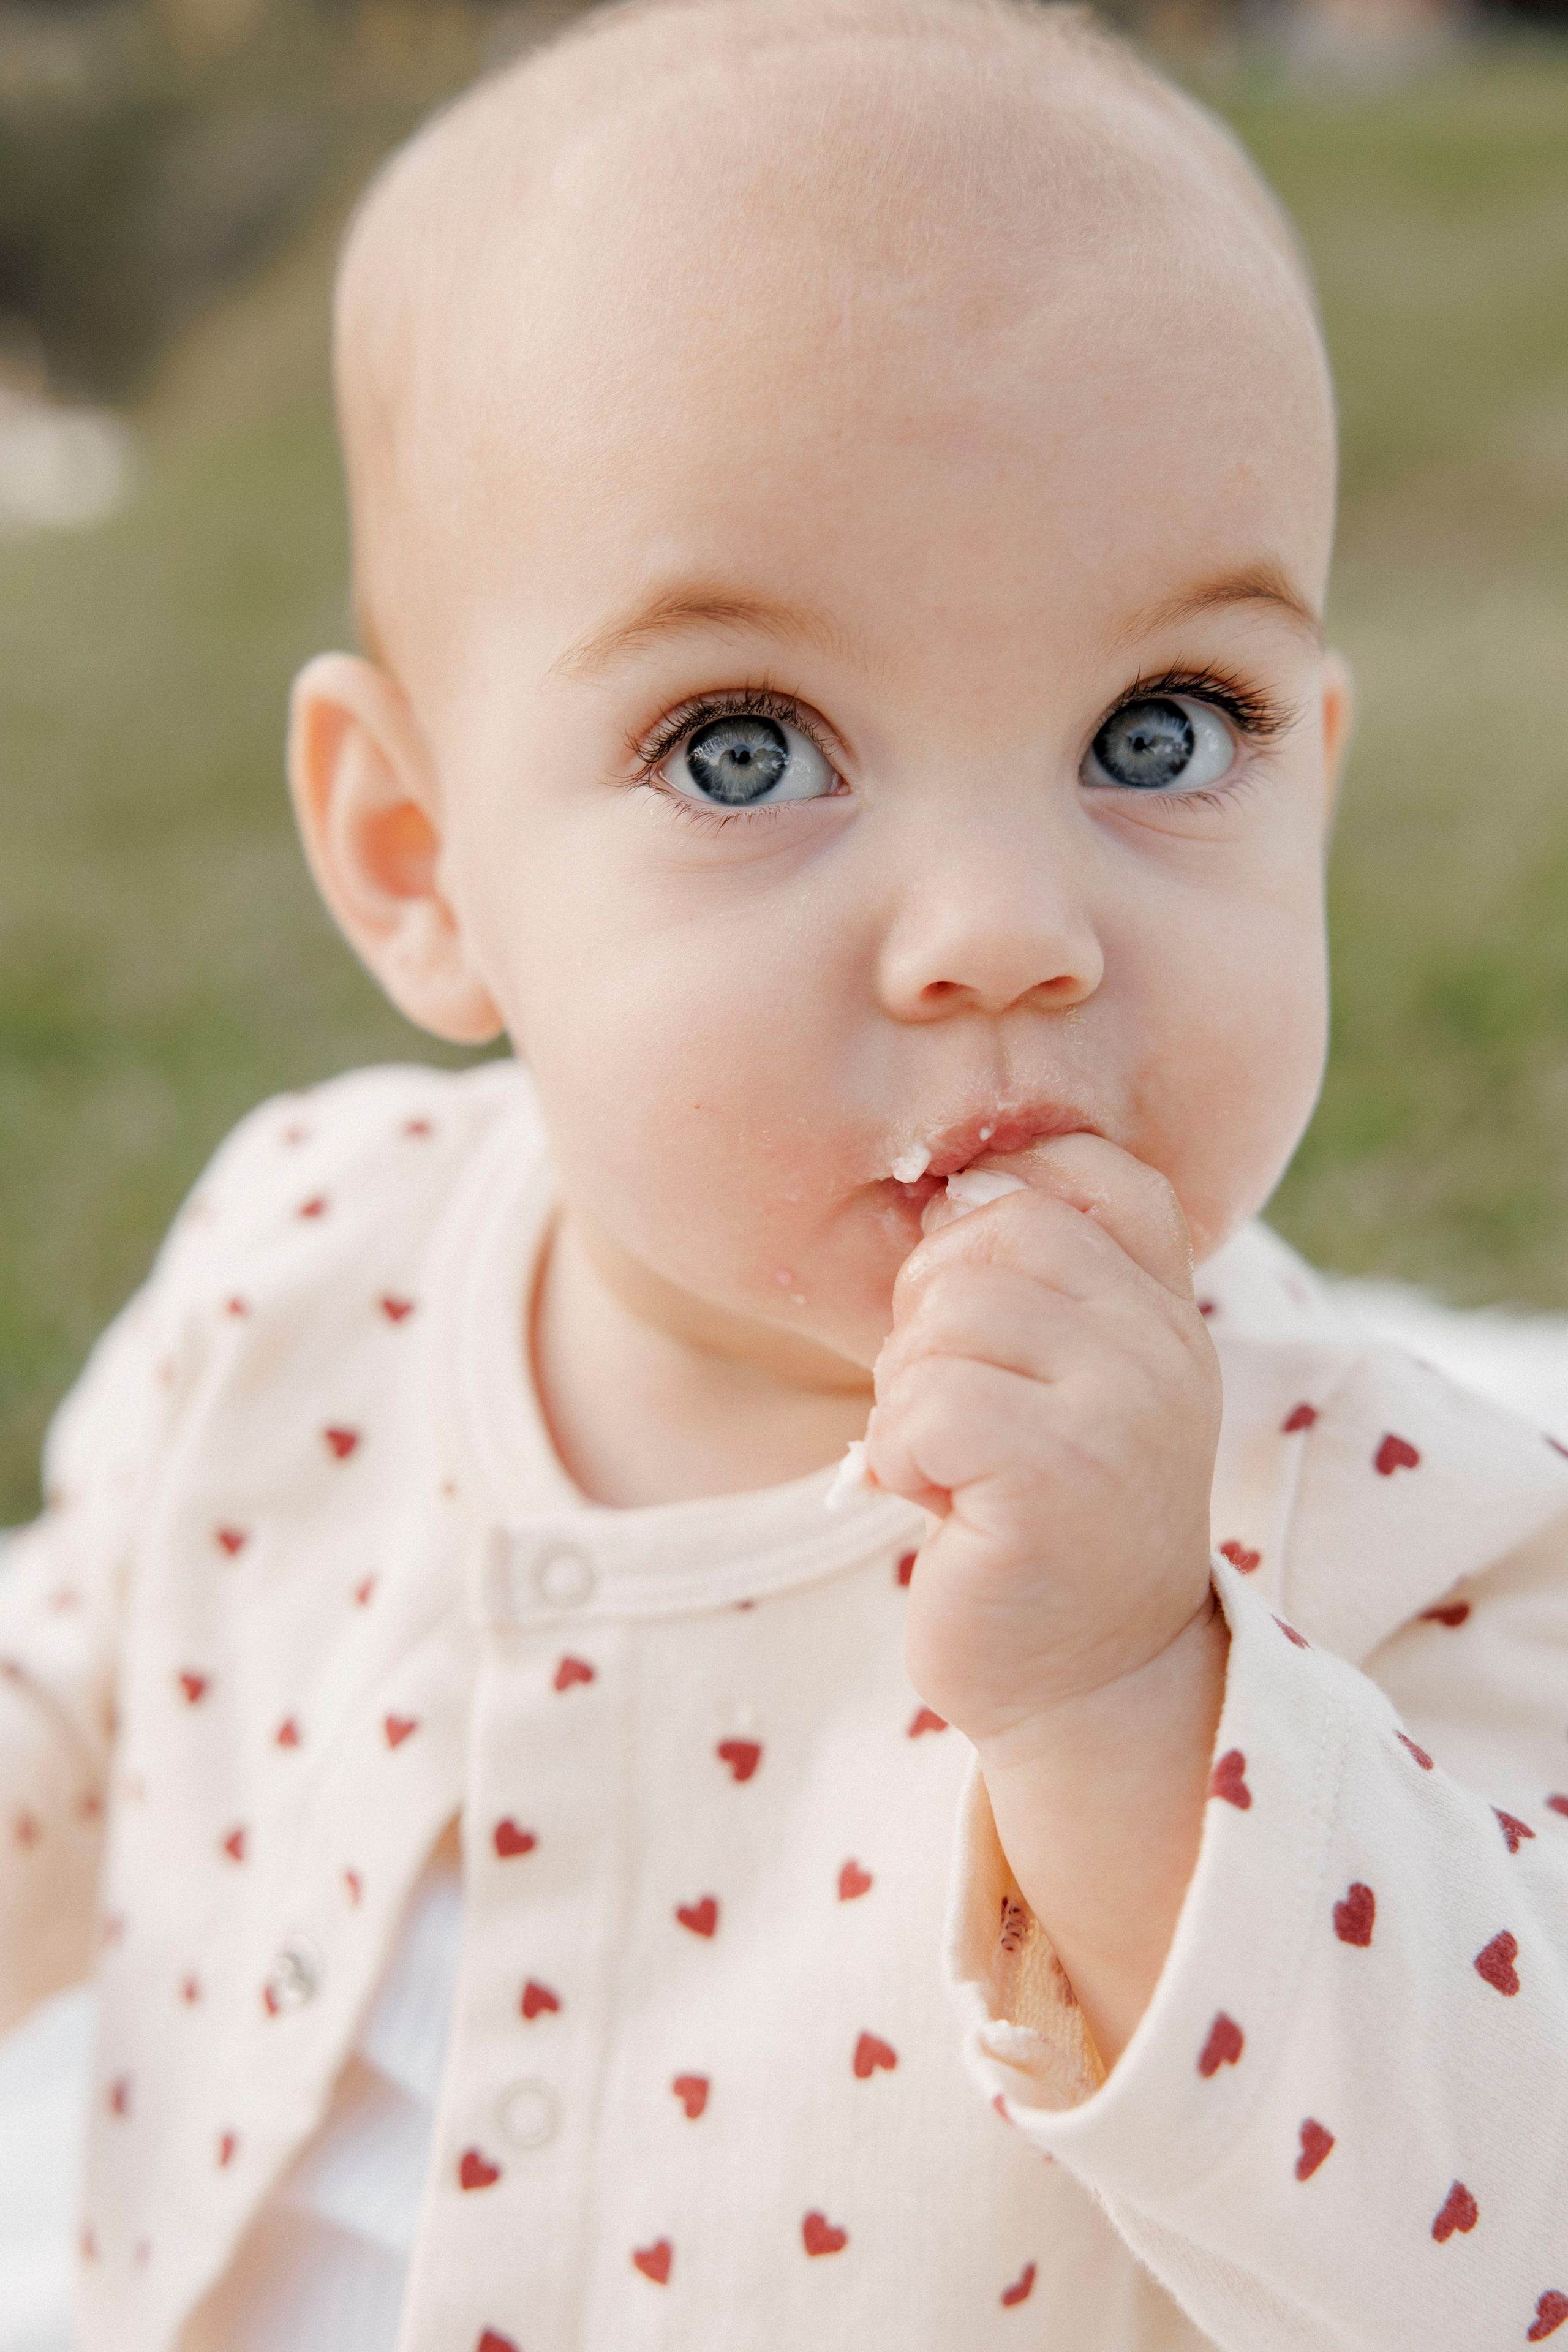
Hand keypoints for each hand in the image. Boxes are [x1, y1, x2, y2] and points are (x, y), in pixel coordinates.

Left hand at [866, 1132, 1227, 2059]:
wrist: (1090, 1685)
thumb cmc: (1041, 1521)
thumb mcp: (1063, 1383)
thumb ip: (1033, 1286)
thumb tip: (943, 1192)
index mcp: (1165, 1309)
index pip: (1090, 1170)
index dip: (994, 1214)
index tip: (972, 1315)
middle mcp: (1163, 1345)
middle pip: (993, 1229)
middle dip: (929, 1314)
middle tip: (951, 1413)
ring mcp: (1123, 1411)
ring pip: (948, 1315)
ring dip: (910, 1394)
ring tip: (952, 1466)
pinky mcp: (1058, 1478)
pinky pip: (927, 1405)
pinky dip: (901, 1455)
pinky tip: (940, 1505)